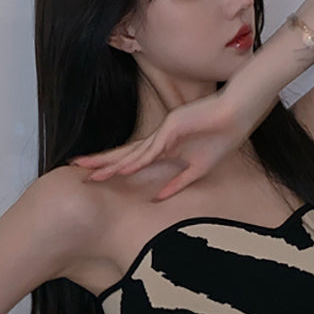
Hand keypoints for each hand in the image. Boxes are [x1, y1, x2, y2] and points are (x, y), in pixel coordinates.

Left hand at [70, 86, 257, 200]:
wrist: (236, 114)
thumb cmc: (220, 138)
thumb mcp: (197, 169)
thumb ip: (177, 183)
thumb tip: (158, 199)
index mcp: (161, 148)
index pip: (130, 159)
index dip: (111, 167)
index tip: (93, 175)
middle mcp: (157, 140)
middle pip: (123, 154)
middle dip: (101, 163)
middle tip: (77, 169)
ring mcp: (163, 133)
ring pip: (132, 153)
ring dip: (112, 165)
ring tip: (92, 174)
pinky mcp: (172, 129)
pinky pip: (152, 150)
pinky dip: (138, 161)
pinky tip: (125, 170)